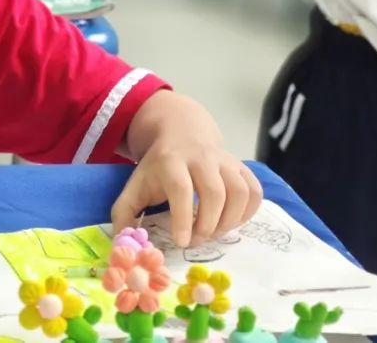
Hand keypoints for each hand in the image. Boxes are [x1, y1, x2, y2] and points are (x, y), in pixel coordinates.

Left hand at [111, 91, 262, 247]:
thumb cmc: (158, 167)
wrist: (181, 132)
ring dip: (230, 220)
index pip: (181, 188)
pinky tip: (231, 221)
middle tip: (197, 240)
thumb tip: (121, 243)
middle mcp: (201, 157)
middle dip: (208, 224)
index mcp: (171, 161)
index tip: (181, 242)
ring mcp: (224, 161)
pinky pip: (254, 191)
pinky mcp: (241, 167)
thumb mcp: (135, 184)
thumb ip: (124, 212)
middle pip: (214, 192)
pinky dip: (248, 212)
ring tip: (214, 232)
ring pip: (239, 192)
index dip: (183, 217)